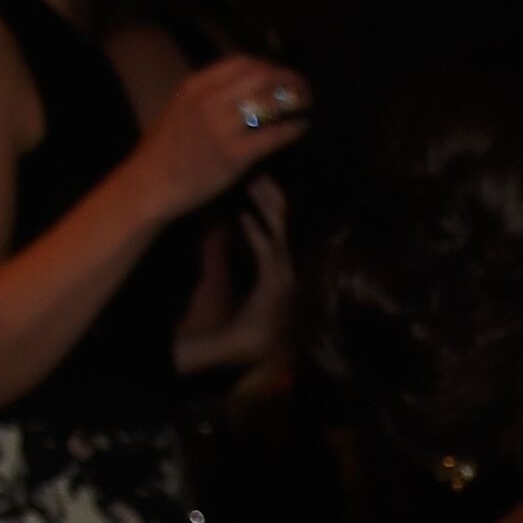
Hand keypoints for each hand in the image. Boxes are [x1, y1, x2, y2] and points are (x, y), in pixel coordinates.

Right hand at [135, 54, 310, 224]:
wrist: (151, 183)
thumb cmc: (167, 149)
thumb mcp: (182, 108)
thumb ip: (210, 94)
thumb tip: (247, 88)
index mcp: (195, 85)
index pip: (241, 62)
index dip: (269, 66)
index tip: (282, 76)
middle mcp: (208, 101)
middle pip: (261, 77)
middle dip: (288, 79)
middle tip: (304, 89)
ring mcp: (221, 127)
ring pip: (269, 102)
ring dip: (295, 100)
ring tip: (307, 104)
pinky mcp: (234, 155)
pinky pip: (273, 136)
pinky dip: (292, 129)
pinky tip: (302, 128)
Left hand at [170, 175, 291, 380]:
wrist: (249, 350)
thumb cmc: (248, 319)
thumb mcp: (252, 282)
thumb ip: (247, 255)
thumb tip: (232, 224)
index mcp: (284, 265)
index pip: (283, 226)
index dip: (275, 203)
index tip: (264, 180)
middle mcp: (290, 267)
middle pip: (286, 223)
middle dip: (273, 197)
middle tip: (260, 172)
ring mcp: (286, 276)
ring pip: (280, 232)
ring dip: (267, 208)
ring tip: (254, 184)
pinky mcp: (275, 285)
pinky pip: (266, 253)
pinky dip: (254, 234)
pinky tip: (242, 218)